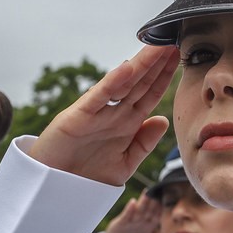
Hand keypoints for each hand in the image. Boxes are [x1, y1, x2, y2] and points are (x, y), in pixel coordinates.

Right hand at [29, 46, 179, 184]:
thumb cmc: (87, 177)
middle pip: (140, 84)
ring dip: (140, 66)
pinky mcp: (78, 117)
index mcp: (127, 123)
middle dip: (156, 64)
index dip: (164, 77)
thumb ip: (143, 144)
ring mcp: (97, 113)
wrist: (54, 190)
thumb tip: (162, 120)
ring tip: (157, 47)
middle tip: (173, 41)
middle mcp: (114, 114)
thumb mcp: (124, 164)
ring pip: (123, 84)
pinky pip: (98, 98)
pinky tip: (127, 68)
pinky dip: (112, 83)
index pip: (150, 94)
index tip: (178, 57)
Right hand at [103, 192, 162, 232]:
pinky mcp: (121, 223)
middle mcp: (141, 221)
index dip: (163, 208)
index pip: (158, 214)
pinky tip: (133, 202)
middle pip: (149, 209)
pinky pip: (126, 215)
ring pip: (139, 210)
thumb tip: (166, 232)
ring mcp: (131, 221)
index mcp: (150, 226)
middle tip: (160, 192)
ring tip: (148, 193)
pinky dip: (129, 209)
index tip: (170, 201)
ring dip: (143, 202)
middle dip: (154, 202)